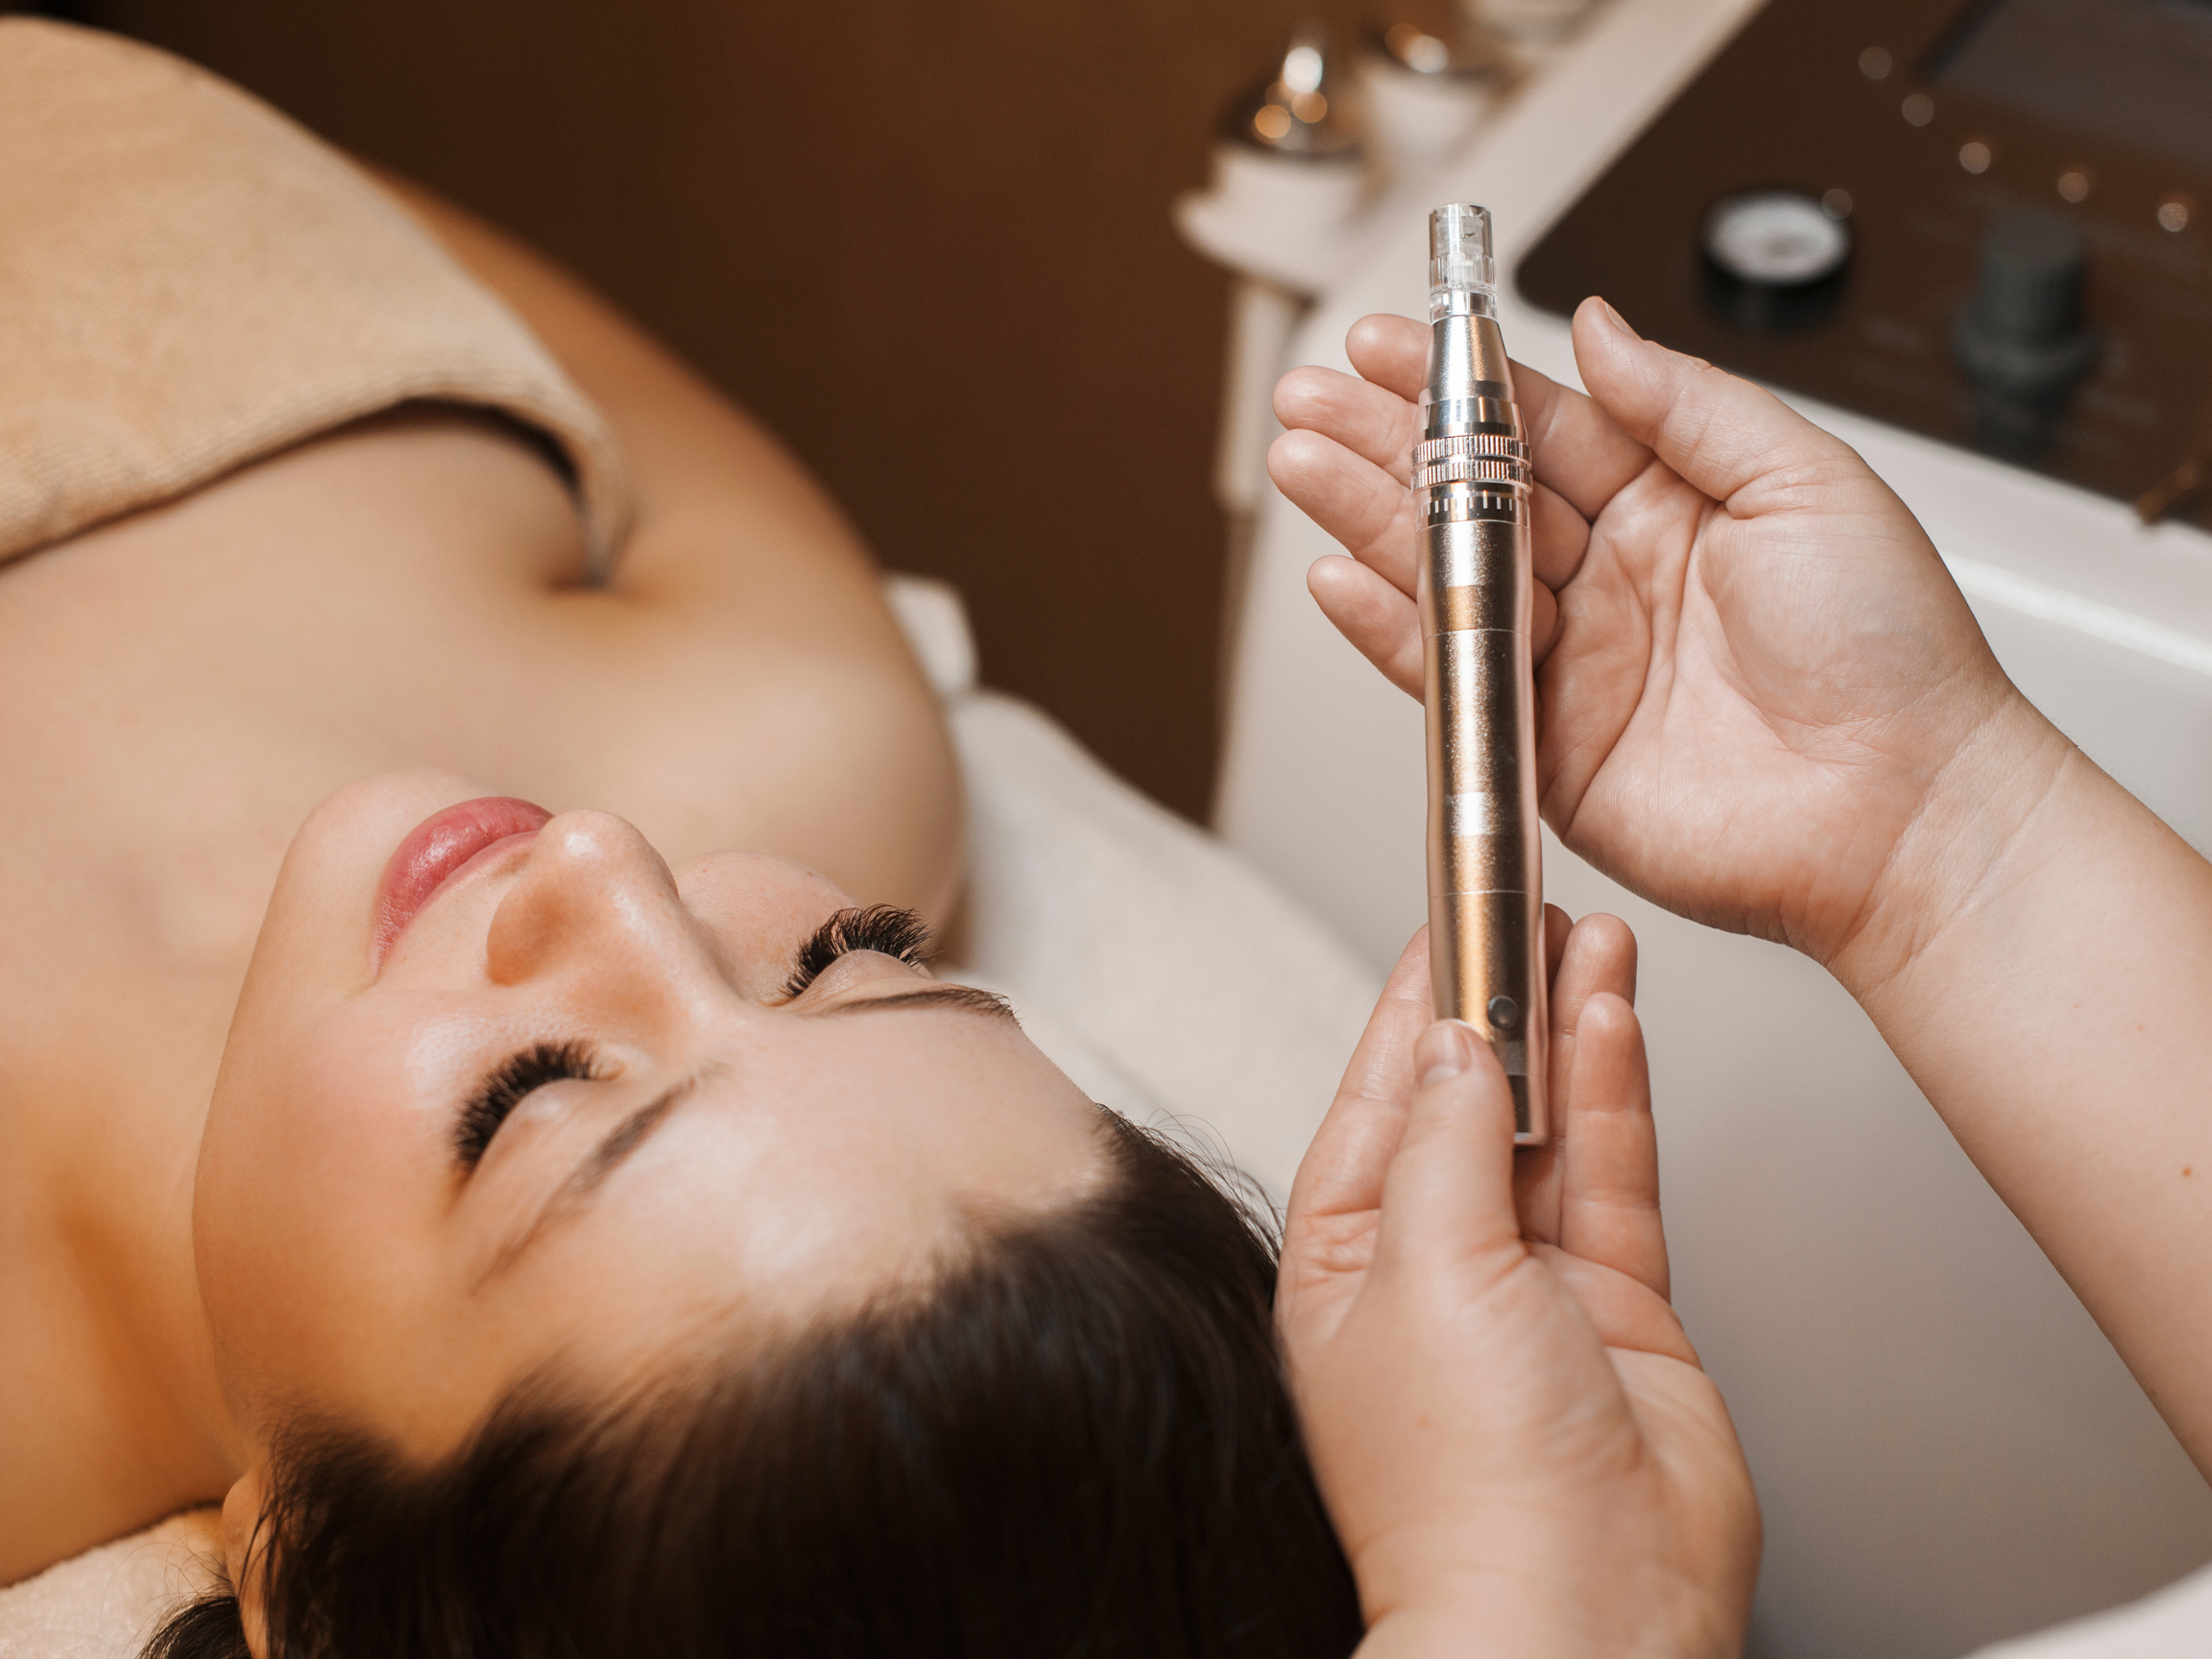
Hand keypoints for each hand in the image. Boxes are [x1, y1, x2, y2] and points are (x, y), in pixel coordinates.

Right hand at [1269, 300, 2045, 976]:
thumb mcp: (1806, 479)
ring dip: (1365, 519)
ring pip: (1446, 575)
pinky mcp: (1544, 746)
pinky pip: (1450, 677)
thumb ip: (1687, 402)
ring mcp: (1571, 661)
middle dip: (1385, 441)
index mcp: (1670, 502)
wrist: (1904, 807)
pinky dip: (1389, 630)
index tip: (1397, 341)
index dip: (1462, 383)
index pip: (1539, 425)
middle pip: (1472, 495)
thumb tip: (1598, 327)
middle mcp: (1610, 577)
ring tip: (1300, 462)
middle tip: (1312, 395)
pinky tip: (1341, 580)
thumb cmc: (1889, 651)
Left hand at [1278, 917, 1757, 1657]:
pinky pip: (1611, 1176)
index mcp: (1341, 1267)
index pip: (1375, 1101)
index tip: (1444, 925)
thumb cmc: (1466, 1481)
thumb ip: (1443, 1143)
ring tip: (1586, 935)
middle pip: (1465, 1103)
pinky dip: (1615, 1095)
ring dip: (1565, 1031)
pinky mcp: (1619, 1308)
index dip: (1412, 1008)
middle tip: (1527, 908)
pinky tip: (1616, 1019)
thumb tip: (1453, 1049)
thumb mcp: (1423, 1268)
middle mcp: (1433, 1273)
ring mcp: (1531, 1290)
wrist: (1587, 1607)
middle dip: (1498, 1005)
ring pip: (1548, 1128)